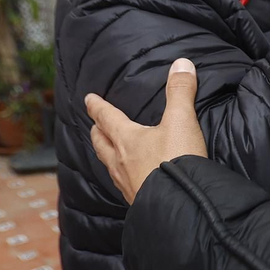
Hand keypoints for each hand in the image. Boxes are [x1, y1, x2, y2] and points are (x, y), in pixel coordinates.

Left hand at [86, 59, 207, 203]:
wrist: (180, 206)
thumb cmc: (176, 161)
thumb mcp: (182, 121)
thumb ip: (181, 92)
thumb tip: (182, 63)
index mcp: (127, 139)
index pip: (107, 117)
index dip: (97, 106)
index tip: (88, 99)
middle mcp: (121, 162)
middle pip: (101, 144)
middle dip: (97, 132)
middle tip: (94, 127)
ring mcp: (126, 184)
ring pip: (109, 166)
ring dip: (106, 155)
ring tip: (108, 152)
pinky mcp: (137, 201)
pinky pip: (122, 184)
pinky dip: (121, 177)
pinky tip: (129, 180)